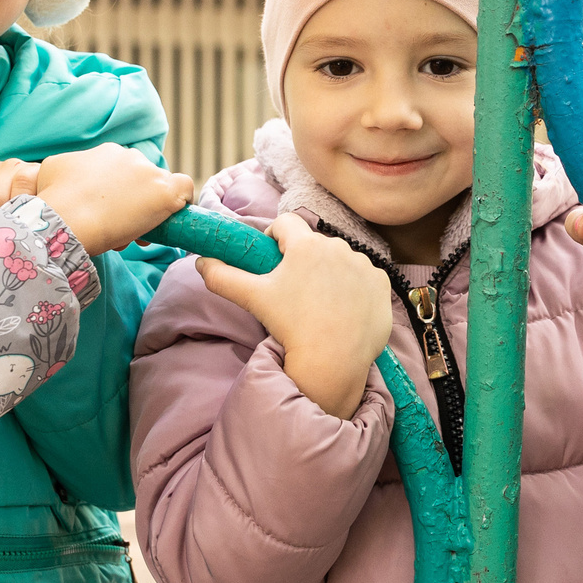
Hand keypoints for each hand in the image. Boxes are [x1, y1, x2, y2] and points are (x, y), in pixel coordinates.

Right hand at [31, 146, 195, 255]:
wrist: (65, 218)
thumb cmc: (54, 201)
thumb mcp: (51, 172)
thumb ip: (65, 170)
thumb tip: (67, 178)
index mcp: (106, 153)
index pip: (121, 173)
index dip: (116, 196)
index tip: (107, 214)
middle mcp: (130, 157)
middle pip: (140, 182)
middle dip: (131, 204)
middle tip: (118, 228)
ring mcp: (149, 173)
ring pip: (159, 188)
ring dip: (149, 209)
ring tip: (133, 233)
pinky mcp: (165, 192)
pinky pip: (185, 188)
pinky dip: (182, 202)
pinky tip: (172, 218)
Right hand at [199, 214, 392, 419]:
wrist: (333, 359)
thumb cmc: (291, 326)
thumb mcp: (253, 298)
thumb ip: (223, 277)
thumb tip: (201, 262)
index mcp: (305, 244)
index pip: (285, 223)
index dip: (274, 237)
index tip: (272, 258)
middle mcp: (339, 246)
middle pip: (314, 244)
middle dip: (303, 259)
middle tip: (295, 290)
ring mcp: (364, 265)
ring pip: (340, 260)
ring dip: (330, 273)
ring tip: (321, 303)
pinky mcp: (381, 284)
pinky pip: (364, 278)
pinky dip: (354, 289)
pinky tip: (345, 310)